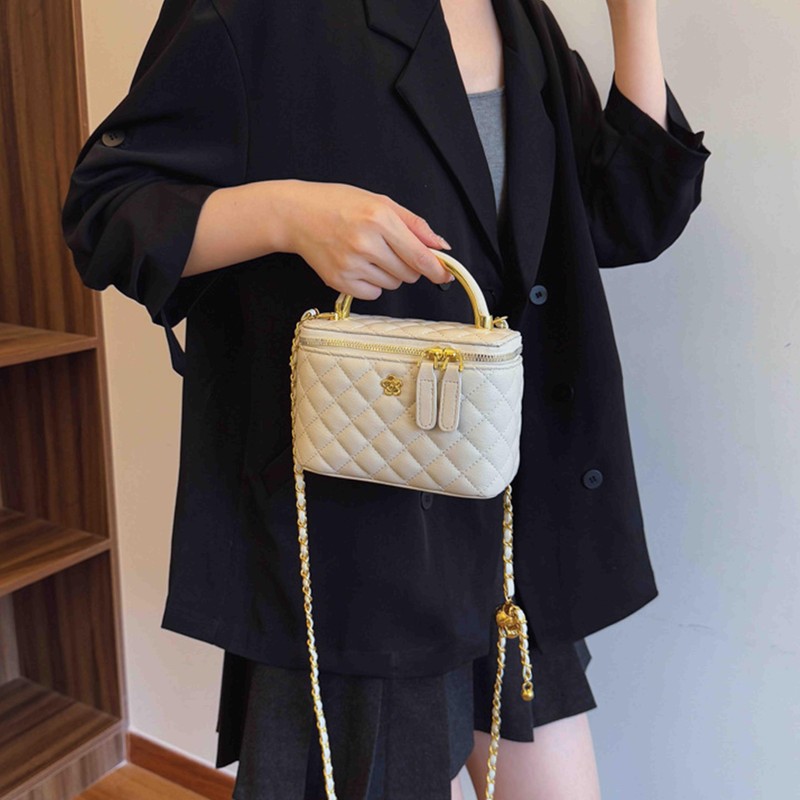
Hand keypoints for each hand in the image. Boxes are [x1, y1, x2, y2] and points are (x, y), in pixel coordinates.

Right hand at [279, 180, 454, 299]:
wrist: (298, 215)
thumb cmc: (339, 204)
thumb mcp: (380, 202)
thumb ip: (415, 225)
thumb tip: (441, 246)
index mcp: (379, 219)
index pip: (419, 256)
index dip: (437, 270)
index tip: (445, 276)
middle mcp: (366, 243)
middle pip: (409, 274)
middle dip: (409, 266)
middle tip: (392, 250)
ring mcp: (351, 265)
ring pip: (392, 285)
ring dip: (390, 274)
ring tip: (370, 254)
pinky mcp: (339, 281)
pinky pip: (373, 294)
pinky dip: (373, 284)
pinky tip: (359, 266)